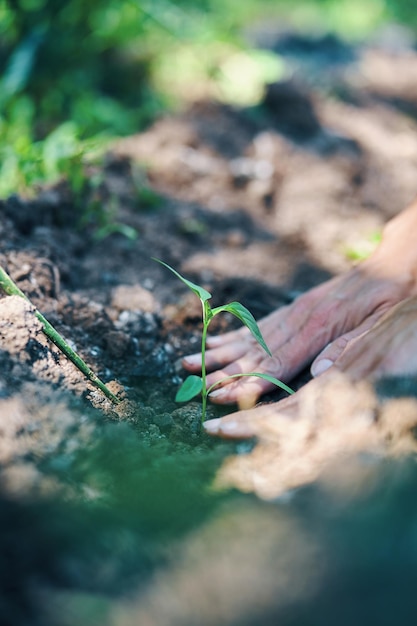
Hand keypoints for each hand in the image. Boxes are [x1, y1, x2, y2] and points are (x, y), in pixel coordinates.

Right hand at [203, 296, 416, 437]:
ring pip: (249, 336)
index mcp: (319, 325)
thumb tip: (320, 370)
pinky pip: (257, 324)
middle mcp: (298, 318)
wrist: (392, 262)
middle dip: (223, 372)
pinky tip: (215, 343)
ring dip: (218, 353)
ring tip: (187, 363)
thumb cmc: (391, 295)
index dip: (249, 381)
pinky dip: (233, 336)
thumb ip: (350, 344)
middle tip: (194, 387)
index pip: (277, 360)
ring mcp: (293, 312)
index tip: (222, 395)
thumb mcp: (382, 320)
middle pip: (254, 351)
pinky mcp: (294, 309)